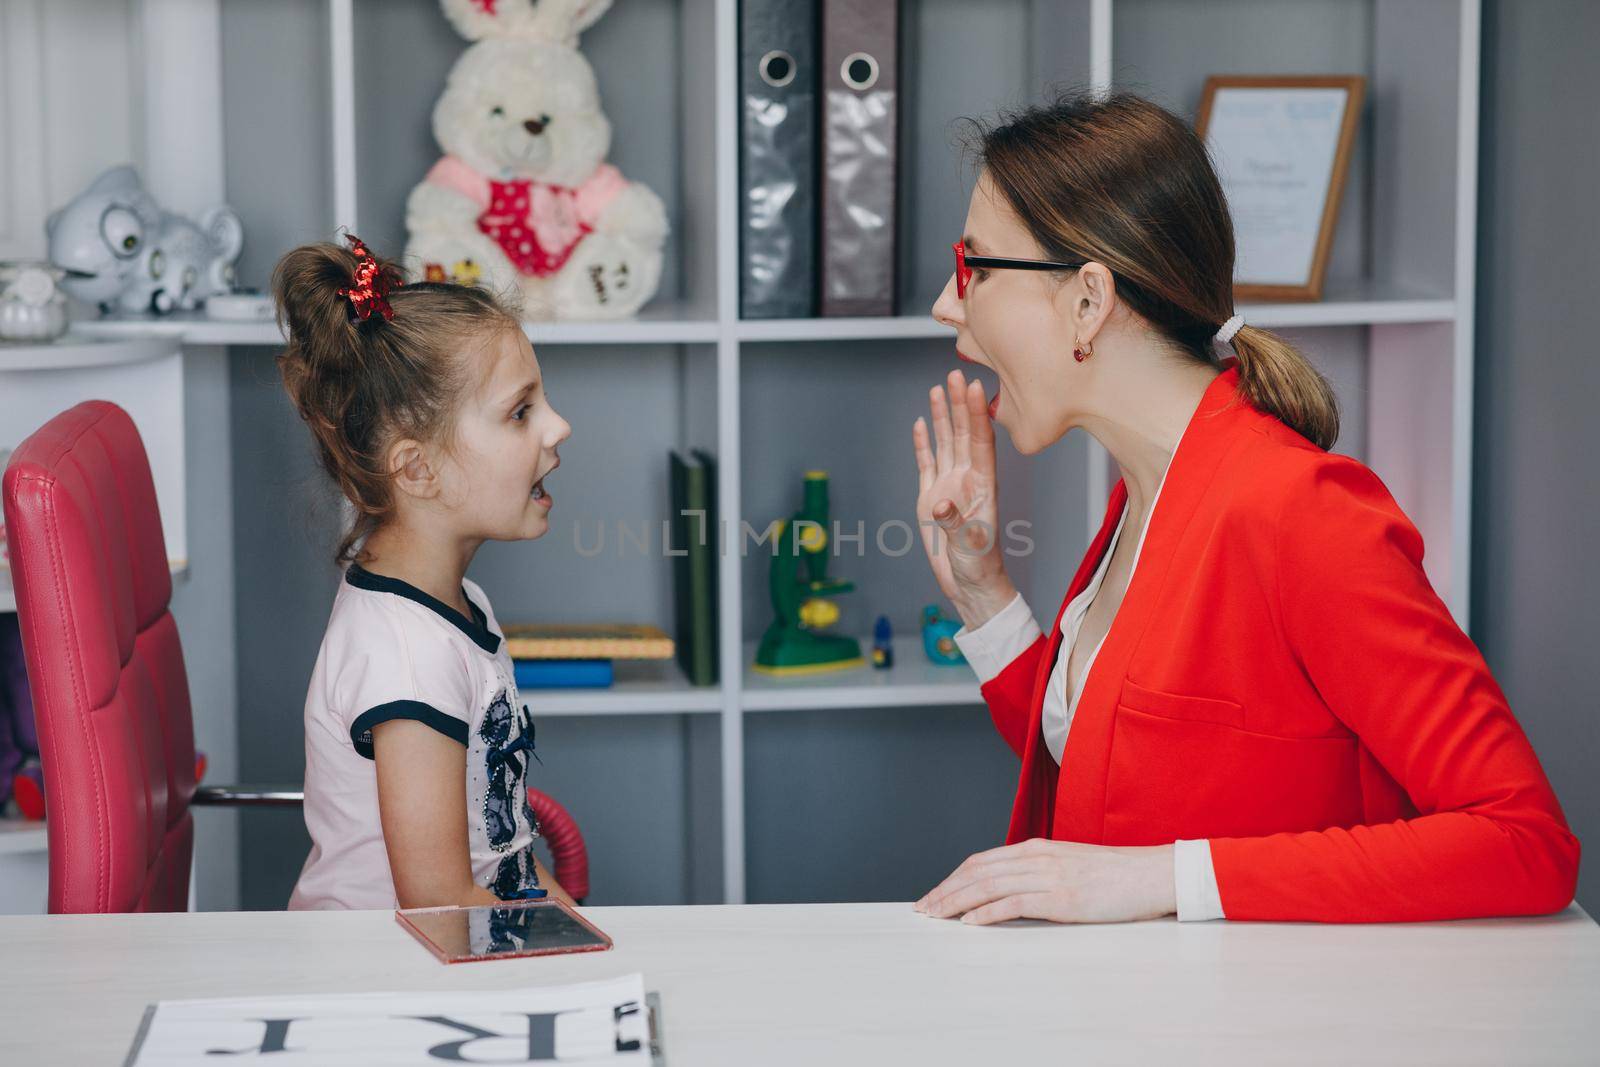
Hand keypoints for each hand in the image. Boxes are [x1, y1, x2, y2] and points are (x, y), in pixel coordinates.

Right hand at [913, 369, 1015, 627]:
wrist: (969, 583)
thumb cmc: (978, 565)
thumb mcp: (969, 545)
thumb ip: (955, 523)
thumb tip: (941, 503)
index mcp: (983, 486)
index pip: (981, 442)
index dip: (977, 414)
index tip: (975, 387)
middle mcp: (968, 480)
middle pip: (964, 434)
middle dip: (960, 404)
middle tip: (955, 373)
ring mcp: (950, 486)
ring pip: (946, 443)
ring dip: (943, 416)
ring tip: (938, 388)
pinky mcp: (932, 498)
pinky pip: (928, 464)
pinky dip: (924, 443)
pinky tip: (922, 423)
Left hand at [913, 838, 1176, 924]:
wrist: (1152, 874)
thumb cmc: (1114, 875)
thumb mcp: (1068, 865)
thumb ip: (1039, 873)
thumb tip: (1009, 892)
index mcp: (1036, 848)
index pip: (982, 861)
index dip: (953, 878)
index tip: (935, 894)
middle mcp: (1036, 857)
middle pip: (977, 872)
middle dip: (946, 891)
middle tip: (924, 909)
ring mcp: (1048, 876)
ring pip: (988, 885)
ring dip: (957, 902)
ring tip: (936, 916)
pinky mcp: (1061, 898)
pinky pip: (1014, 903)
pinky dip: (987, 912)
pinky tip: (970, 923)